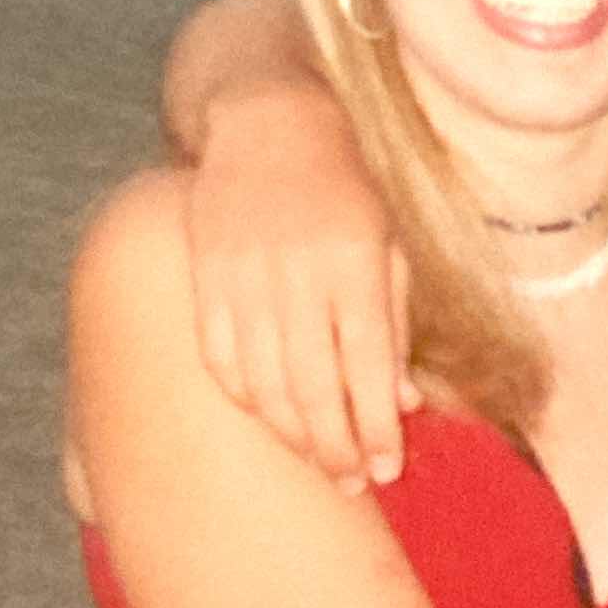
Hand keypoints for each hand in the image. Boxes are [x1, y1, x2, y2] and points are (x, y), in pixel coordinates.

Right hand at [185, 87, 413, 488]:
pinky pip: (217, 356)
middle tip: (352, 483)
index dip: (375, 426)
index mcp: (355, 264)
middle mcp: (299, 273)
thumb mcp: (389, 244)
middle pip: (314, 384)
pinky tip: (265, 419)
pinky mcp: (204, 274)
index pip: (368, 365)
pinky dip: (242, 398)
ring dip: (290, 433)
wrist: (268, 124)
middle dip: (335, 446)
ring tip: (317, 463)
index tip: (387, 469)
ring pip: (262, 380)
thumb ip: (395, 322)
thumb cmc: (345, 191)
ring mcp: (244, 275)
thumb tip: (403, 403)